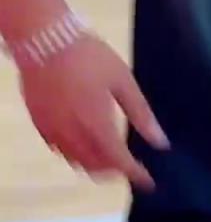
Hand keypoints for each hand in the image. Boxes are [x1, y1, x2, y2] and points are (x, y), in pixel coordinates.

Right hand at [19, 34, 168, 190]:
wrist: (45, 39)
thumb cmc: (90, 56)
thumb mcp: (123, 81)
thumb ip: (141, 114)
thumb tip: (160, 142)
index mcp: (98, 125)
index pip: (120, 162)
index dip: (136, 175)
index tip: (149, 182)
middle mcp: (74, 135)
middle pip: (96, 168)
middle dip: (115, 173)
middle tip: (129, 167)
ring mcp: (53, 131)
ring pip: (76, 162)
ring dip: (94, 166)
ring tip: (109, 158)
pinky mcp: (39, 123)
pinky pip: (59, 150)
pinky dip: (74, 154)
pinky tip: (82, 144)